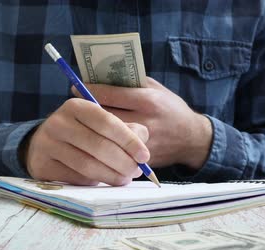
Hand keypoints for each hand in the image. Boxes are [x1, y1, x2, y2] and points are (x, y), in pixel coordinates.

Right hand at [23, 98, 149, 185]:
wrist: (43, 144)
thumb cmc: (81, 133)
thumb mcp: (100, 123)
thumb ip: (125, 129)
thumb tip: (142, 147)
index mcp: (75, 106)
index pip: (106, 122)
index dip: (128, 140)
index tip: (144, 156)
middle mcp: (58, 122)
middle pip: (98, 146)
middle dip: (122, 162)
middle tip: (136, 171)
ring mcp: (47, 145)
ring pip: (87, 165)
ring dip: (111, 175)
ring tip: (124, 179)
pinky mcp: (42, 165)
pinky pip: (75, 178)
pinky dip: (94, 182)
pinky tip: (104, 180)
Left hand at [76, 77, 212, 169]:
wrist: (191, 139)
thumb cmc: (170, 108)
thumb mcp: (156, 89)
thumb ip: (133, 82)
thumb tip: (101, 75)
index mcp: (148, 101)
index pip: (111, 94)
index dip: (90, 91)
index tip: (75, 87)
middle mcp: (145, 121)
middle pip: (105, 117)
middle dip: (87, 110)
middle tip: (73, 106)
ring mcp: (142, 142)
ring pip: (107, 136)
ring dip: (91, 130)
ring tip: (81, 122)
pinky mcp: (140, 158)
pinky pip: (116, 151)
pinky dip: (103, 145)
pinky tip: (93, 139)